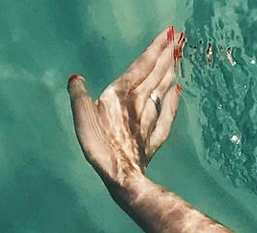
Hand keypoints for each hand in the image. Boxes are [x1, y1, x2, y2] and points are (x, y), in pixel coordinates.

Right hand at [68, 27, 185, 190]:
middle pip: (156, 74)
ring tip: (179, 56)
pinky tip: (177, 90)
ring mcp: (149, 119)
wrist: (121, 176)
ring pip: (163, 90)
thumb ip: (79, 95)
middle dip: (168, 54)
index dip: (156, 49)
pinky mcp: (154, 137)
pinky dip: (173, 101)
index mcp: (121, 94)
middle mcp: (138, 102)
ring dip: (171, 71)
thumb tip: (76, 78)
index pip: (142, 66)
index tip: (169, 33)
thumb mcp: (82, 117)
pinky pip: (167, 114)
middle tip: (180, 38)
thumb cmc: (100, 146)